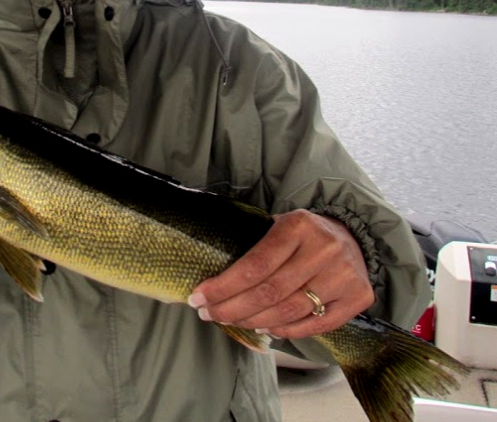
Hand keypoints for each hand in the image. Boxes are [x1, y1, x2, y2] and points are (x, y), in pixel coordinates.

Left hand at [188, 209, 373, 338]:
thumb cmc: (303, 234)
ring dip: (254, 322)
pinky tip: (264, 328)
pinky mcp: (357, 297)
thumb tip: (212, 279)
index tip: (199, 297)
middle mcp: (323, 250)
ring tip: (232, 321)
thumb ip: (253, 245)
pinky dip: (285, 331)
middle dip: (231, 308)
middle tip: (208, 314)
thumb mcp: (279, 224)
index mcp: (298, 226)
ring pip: (289, 312)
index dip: (224, 286)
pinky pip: (314, 325)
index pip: (254, 264)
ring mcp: (343, 275)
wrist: (354, 235)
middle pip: (269, 292)